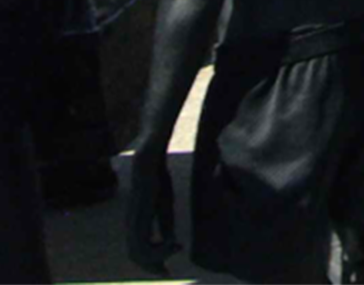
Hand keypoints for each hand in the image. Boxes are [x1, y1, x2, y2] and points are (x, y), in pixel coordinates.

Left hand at [126, 147, 180, 274]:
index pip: (137, 249)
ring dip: (157, 257)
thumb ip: (163, 221)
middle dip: (152, 266)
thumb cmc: (159, 172)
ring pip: (137, 249)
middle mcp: (131, 219)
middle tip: (169, 271)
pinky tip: (174, 241)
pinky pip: (142, 236)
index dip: (151, 263)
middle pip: (135, 254)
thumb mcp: (165, 201)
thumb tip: (168, 241)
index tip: (167, 270)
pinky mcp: (140, 204)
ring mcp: (134, 212)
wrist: (151, 148)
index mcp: (136, 220)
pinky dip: (158, 246)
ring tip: (176, 249)